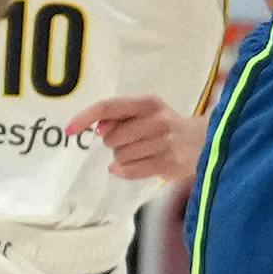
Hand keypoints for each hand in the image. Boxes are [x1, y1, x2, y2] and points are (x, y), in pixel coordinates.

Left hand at [65, 96, 208, 181]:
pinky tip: (129, 165)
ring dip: (122, 157)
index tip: (69, 129)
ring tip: (139, 152)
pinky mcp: (167, 164)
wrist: (203, 141)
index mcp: (148, 103)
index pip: (109, 107)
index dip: (86, 118)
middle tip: (128, 140)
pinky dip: (123, 170)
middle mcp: (156, 120)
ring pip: (120, 156)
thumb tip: (96, 127)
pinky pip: (130, 171)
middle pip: (112, 138)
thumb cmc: (165, 124)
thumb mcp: (146, 111)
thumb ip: (121, 115)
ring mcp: (163, 143)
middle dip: (113, 142)